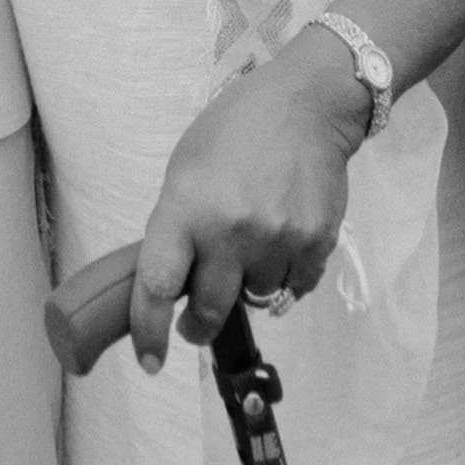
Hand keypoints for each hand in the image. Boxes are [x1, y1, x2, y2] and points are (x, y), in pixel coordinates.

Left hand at [128, 31, 369, 373]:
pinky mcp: (315, 243)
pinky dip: (283, 277)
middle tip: (195, 322)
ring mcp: (277, 239)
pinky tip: (280, 244)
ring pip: (254, 300)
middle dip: (198, 325)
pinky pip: (293, 288)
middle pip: (208, 311)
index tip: (150, 361)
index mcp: (186, 207)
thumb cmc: (234, 129)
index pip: (157, 286)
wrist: (307, 104)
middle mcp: (230, 230)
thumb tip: (175, 284)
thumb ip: (177, 226)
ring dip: (245, 288)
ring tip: (249, 248)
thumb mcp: (185, 167)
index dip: (149, 331)